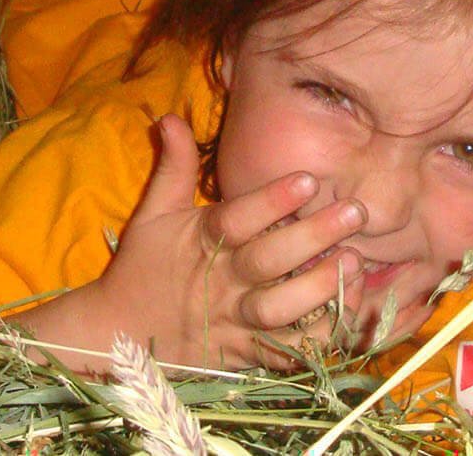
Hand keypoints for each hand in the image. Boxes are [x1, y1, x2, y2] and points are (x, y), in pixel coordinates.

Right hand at [31, 114, 367, 370]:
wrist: (117, 336)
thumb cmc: (142, 268)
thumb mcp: (153, 214)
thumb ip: (174, 167)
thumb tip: (170, 116)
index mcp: (201, 241)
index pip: (237, 218)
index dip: (272, 200)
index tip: (309, 179)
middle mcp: (221, 282)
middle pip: (267, 261)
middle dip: (313, 237)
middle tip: (356, 212)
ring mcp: (233, 322)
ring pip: (279, 310)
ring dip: (319, 288)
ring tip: (356, 263)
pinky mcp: (245, 355)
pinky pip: (287, 352)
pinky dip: (320, 339)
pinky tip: (350, 312)